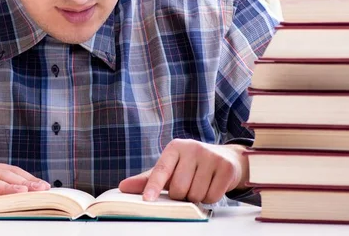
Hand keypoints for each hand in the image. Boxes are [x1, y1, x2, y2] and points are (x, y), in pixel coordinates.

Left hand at [118, 139, 248, 203]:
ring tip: (200, 184)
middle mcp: (192, 148)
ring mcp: (210, 156)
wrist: (225, 159)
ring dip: (196, 197)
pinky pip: (212, 196)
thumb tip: (123, 187)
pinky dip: (210, 198)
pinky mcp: (225, 167)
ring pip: (195, 194)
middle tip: (186, 187)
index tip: (147, 200)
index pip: (161, 170)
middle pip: (179, 188)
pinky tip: (211, 186)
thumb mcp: (170, 169)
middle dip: (181, 195)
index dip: (153, 186)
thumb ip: (147, 179)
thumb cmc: (191, 166)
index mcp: (175, 147)